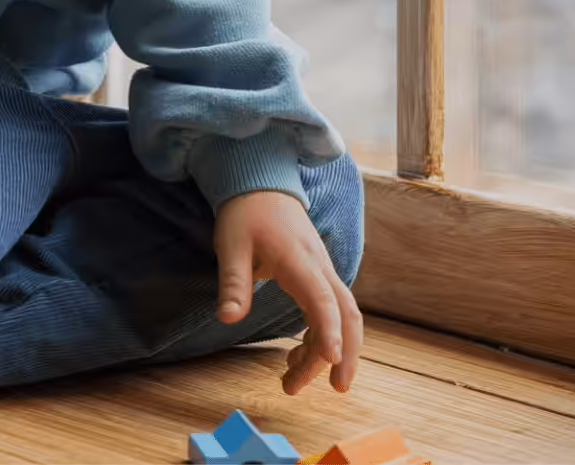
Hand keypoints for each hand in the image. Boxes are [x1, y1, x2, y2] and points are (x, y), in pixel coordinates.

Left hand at [213, 189, 362, 394]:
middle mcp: (319, 268)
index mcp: (299, 260)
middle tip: (335, 389)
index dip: (329, 330)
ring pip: (342, 316)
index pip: (323, 300)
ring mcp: (322, 272)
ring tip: (295, 382)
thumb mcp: (230, 245)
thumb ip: (233, 283)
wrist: (261, 184)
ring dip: (329, 351)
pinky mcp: (318, 276)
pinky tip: (295, 356)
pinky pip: (329, 311)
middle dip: (346, 353)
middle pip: (347, 314)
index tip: (332, 359)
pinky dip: (319, 337)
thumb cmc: (245, 214)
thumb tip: (227, 319)